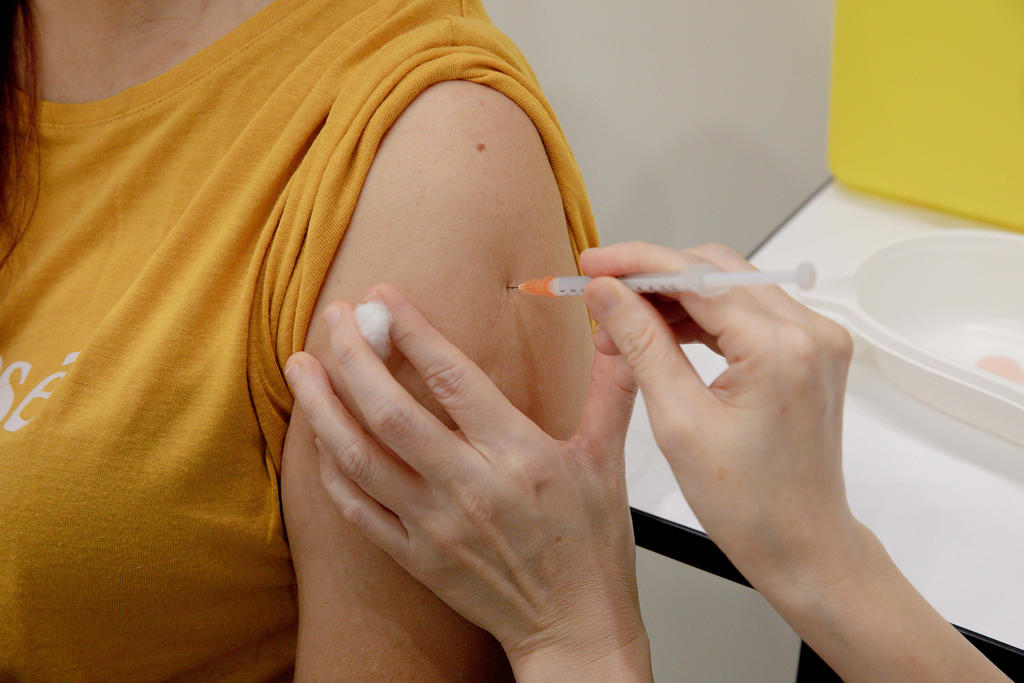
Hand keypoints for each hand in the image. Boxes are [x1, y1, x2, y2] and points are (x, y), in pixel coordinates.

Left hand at [284, 285, 651, 681]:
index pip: (453, 378)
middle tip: (334, 317)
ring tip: (302, 365)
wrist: (575, 627)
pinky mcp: (416, 556)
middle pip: (390, 411)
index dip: (412, 330)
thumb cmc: (592, 547)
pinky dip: (332, 469)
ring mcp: (435, 525)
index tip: (383, 295)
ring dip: (323, 407)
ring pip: (359, 457)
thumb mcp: (609, 460)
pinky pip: (357, 508)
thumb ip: (610, 387)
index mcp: (518, 456)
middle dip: (353, 356)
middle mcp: (469, 487)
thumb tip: (620, 328)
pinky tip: (321, 436)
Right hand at [580, 242, 856, 591]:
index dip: (636, 263)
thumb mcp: (678, 421)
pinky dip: (702, 316)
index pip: (696, 276)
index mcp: (780, 347)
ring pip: (729, 287)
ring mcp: (815, 338)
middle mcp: (809, 331)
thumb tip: (606, 293)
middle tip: (600, 294)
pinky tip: (662, 332)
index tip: (592, 263)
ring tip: (621, 323)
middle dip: (652, 276)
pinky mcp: (809, 350)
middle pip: (714, 270)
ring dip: (674, 296)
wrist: (802, 545)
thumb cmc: (748, 504)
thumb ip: (641, 344)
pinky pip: (747, 311)